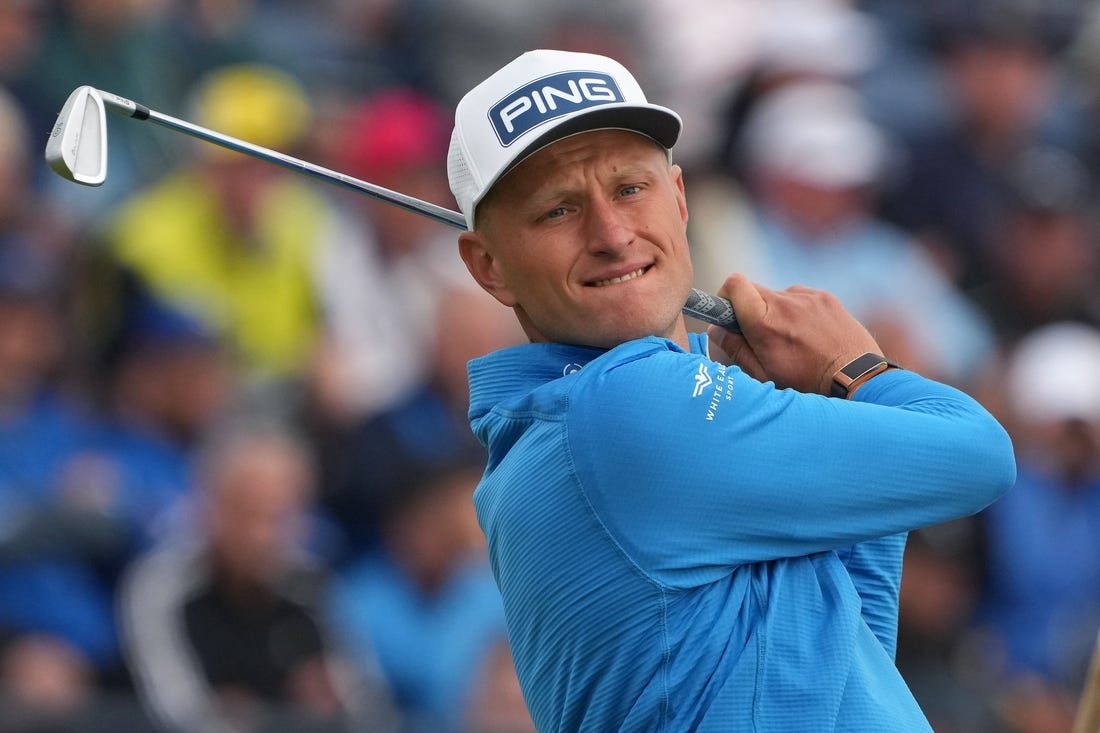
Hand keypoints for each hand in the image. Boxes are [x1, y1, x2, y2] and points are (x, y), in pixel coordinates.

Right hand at [706, 274, 882, 394]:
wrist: (856, 378)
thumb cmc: (807, 382)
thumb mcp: (765, 374)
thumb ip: (736, 349)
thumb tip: (716, 330)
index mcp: (765, 323)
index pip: (734, 284)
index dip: (726, 295)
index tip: (730, 313)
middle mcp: (786, 303)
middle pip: (754, 289)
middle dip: (751, 308)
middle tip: (761, 335)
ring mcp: (808, 297)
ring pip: (778, 295)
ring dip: (777, 311)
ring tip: (792, 339)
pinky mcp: (826, 297)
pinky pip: (801, 297)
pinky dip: (798, 311)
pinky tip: (810, 335)